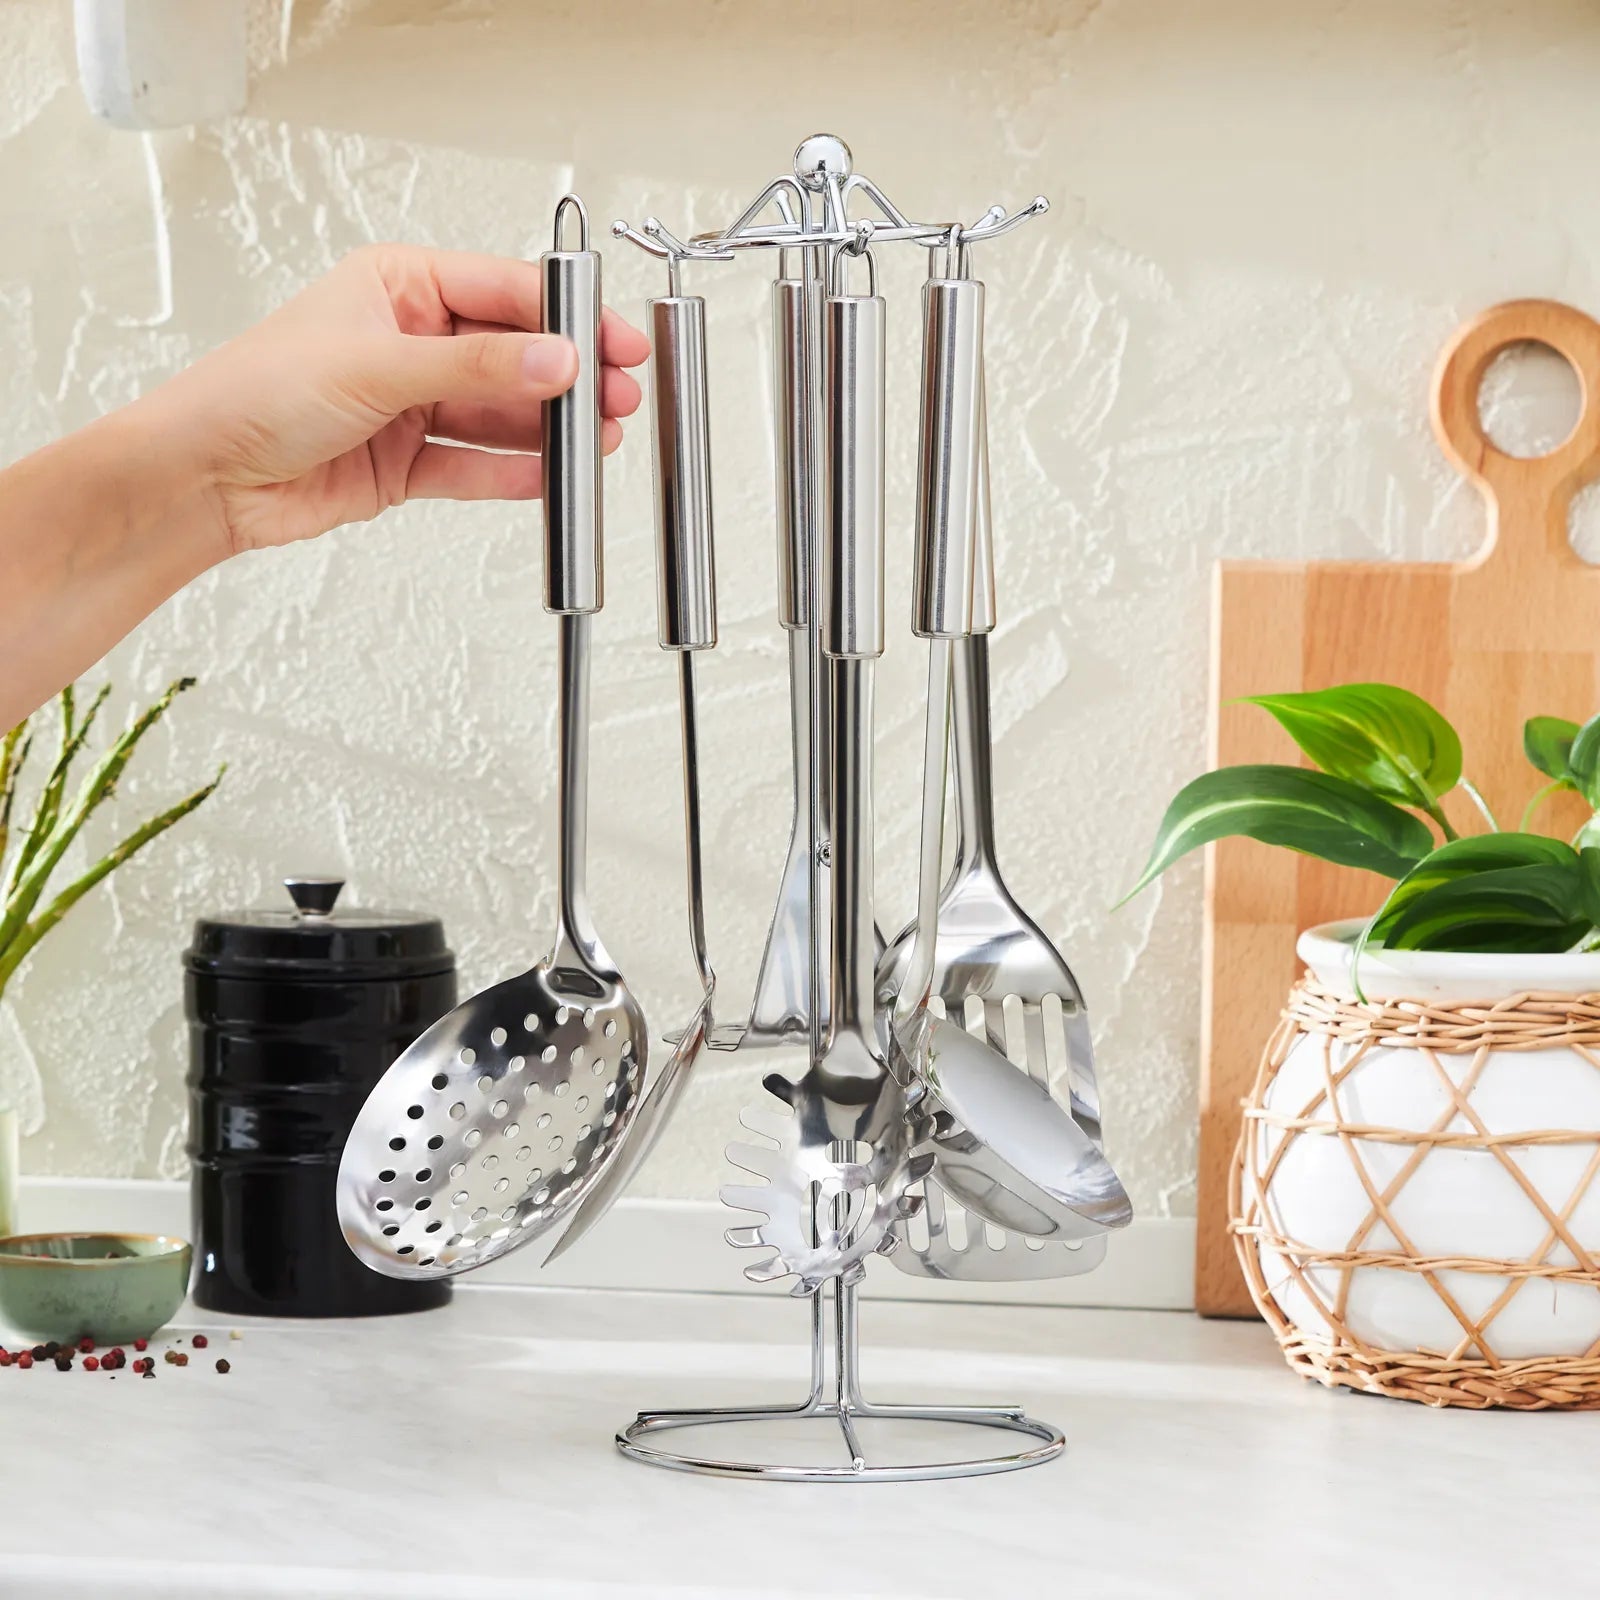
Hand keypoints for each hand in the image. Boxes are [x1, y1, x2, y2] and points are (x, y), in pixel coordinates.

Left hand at [150, 244, 649, 556]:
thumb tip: (555, 359)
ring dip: (548, 429)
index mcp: (400, 286)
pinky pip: (476, 464)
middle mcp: (411, 340)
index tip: (612, 341)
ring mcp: (412, 404)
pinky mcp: (409, 462)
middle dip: (567, 378)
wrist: (207, 478)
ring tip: (597, 442)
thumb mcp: (378, 365)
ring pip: (500, 412)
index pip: (503, 291)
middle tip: (618, 397)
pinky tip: (550, 476)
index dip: (564, 316)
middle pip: (511, 355)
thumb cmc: (256, 394)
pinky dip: (513, 472)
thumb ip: (475, 366)